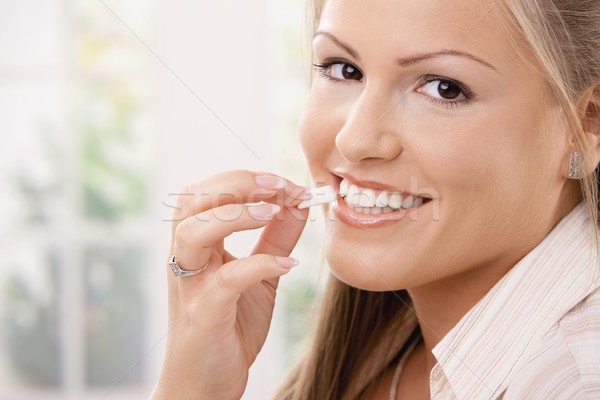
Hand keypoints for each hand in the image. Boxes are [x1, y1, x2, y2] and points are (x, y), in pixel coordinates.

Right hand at [151, 170, 309, 399]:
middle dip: (236, 184)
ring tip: (274, 211)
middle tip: (278, 185)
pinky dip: (258, 265)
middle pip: (192, 201)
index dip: (244, 180)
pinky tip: (288, 265)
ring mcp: (191, 286)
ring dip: (236, 214)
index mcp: (196, 245)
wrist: (205, 384)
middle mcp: (186, 259)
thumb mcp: (259, 275)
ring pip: (194, 232)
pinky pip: (226, 280)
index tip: (286, 183)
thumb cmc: (229, 327)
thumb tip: (298, 203)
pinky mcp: (204, 315)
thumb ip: (275, 239)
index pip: (206, 193)